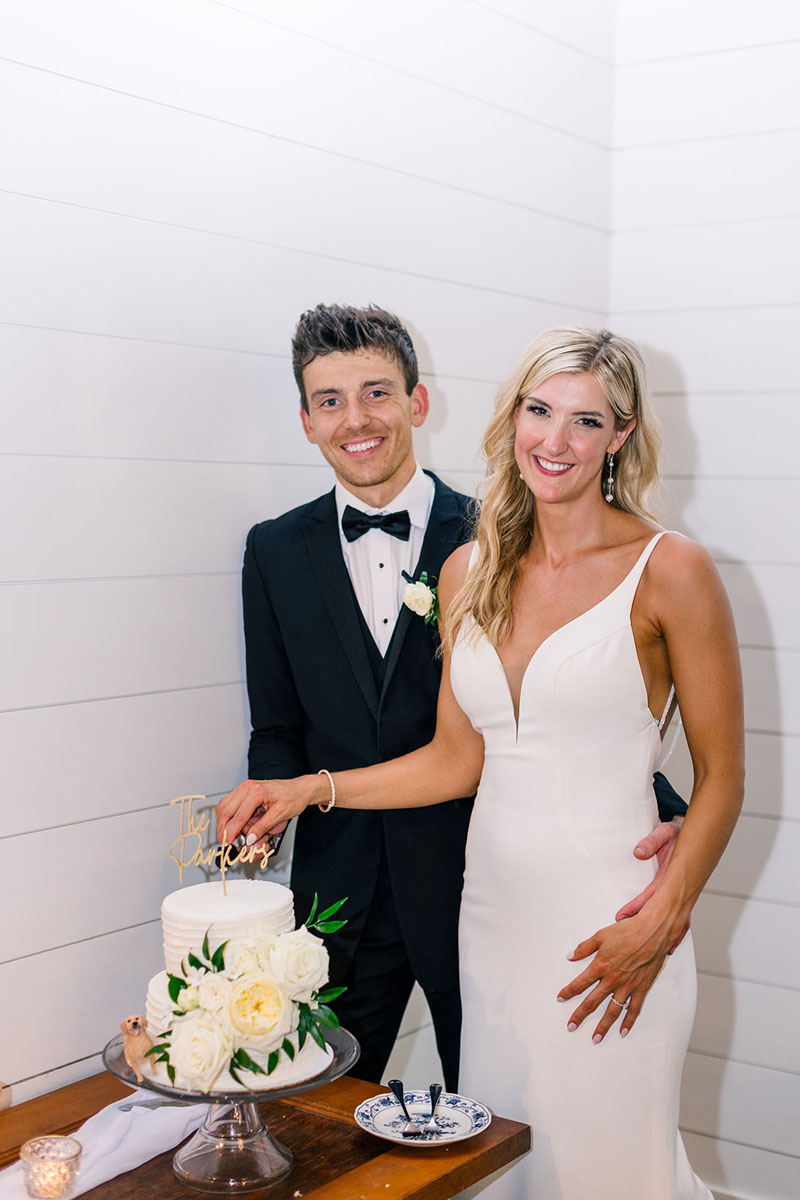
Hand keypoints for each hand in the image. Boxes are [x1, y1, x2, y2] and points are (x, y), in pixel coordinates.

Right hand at [216, 778, 314, 844]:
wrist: (300, 789)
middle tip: (225, 842)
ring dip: (223, 823)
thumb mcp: (280, 815)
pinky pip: (229, 804)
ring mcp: (244, 788)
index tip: (228, 844)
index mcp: (257, 792)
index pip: (238, 817)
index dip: (231, 833)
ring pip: (223, 806)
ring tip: (229, 835)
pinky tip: (232, 825)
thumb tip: (249, 839)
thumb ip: (262, 827)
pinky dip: (228, 816)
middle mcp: (247, 788)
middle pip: (225, 810)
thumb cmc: (293, 798)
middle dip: (223, 829)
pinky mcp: (244, 791)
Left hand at [557, 906, 678, 1041]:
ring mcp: (628, 986)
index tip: (560, 999)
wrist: (653, 931)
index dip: (568, 992)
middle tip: (571, 1027)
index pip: (580, 983)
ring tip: (595, 1038)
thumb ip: (584, 948)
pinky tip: (623, 1032)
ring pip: (612, 1011)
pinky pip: (634, 1009)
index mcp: (600, 966)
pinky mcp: (642, 988)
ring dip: (603, 1026)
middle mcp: (612, 979)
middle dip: (580, 1015)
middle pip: (592, 1001)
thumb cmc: (628, 930)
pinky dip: (629, 1022)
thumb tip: (570, 956)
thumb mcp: (601, 935)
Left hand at [615, 817, 689, 951]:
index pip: (650, 896)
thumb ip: (652, 841)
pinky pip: (680, 921)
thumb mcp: (665, 832)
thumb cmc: (677, 833)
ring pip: (674, 922)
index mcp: (671, 876)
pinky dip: (676, 936)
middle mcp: (679, 890)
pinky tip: (670, 949)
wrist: (696, 835)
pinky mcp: (684, 898)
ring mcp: (684, 896)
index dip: (635, 908)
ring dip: (663, 939)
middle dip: (644, 930)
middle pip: (661, 915)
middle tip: (628, 943)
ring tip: (649, 956)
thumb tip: (638, 851)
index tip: (620, 918)